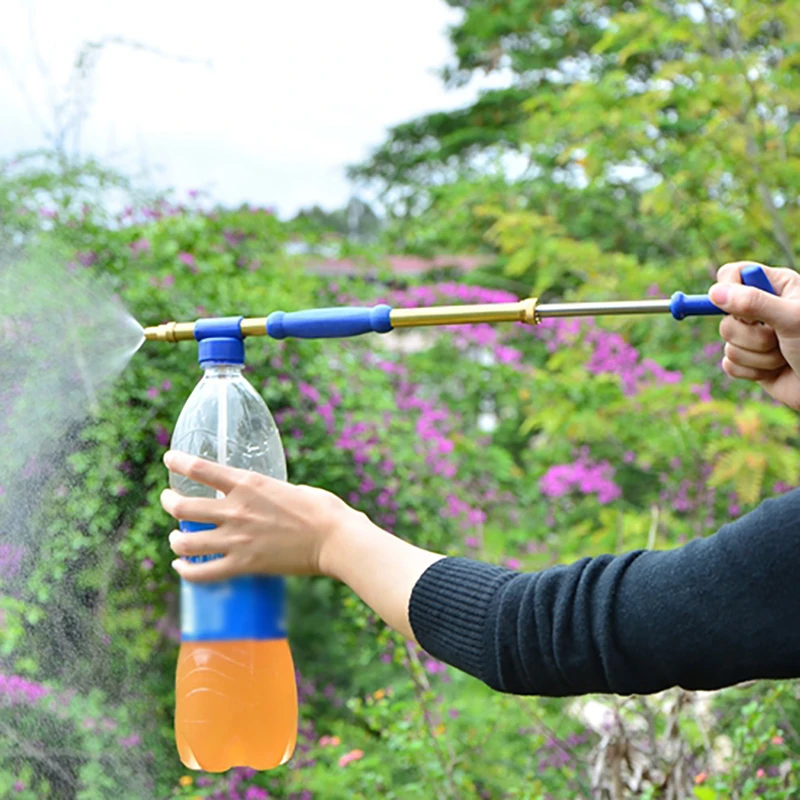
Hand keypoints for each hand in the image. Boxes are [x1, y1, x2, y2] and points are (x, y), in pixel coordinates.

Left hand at [160, 450, 359, 582]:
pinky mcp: (243, 564)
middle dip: (168, 502)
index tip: (169, 459)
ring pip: (185, 541)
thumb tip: (258, 497)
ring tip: (176, 538)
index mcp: (248, 484)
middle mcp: (236, 509)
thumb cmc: (321, 510)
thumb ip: (266, 492)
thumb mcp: (289, 488)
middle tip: (168, 501)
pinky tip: (181, 567)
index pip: (199, 468)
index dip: (177, 462)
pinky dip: (186, 571)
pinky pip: (202, 572)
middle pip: (182, 506)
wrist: (334, 539)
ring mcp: (237, 539)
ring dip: (175, 539)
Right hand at [709, 262, 799, 410]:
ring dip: (758, 357)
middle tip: (778, 337)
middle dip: (752, 336)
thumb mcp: (792, 318)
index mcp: (775, 286)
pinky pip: (730, 365)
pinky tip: (775, 371)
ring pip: (728, 344)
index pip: (732, 275)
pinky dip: (753, 372)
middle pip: (725, 318)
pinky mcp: (749, 362)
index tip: (736, 306)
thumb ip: (754, 302)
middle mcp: (761, 309)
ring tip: (784, 356)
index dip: (727, 288)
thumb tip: (714, 293)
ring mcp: (754, 336)